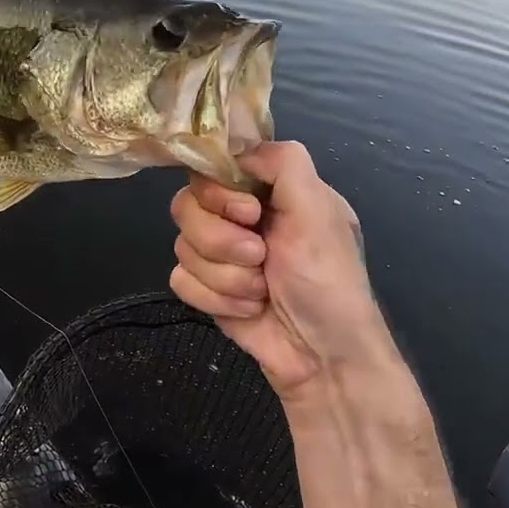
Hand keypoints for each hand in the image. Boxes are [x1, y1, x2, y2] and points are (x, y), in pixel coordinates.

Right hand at [169, 141, 394, 401]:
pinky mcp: (208, 291)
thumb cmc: (328, 281)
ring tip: (261, 291)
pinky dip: (214, 298)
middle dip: (222, 240)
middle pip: (188, 205)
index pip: (214, 168)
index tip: (249, 212)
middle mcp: (243, 218)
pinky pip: (180, 280)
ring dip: (225, 275)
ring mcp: (222, 255)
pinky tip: (248, 309)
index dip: (220, 191)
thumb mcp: (320, 210)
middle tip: (260, 257)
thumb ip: (284, 162)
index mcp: (271, 191)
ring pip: (182, 246)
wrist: (323, 358)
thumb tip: (239, 149)